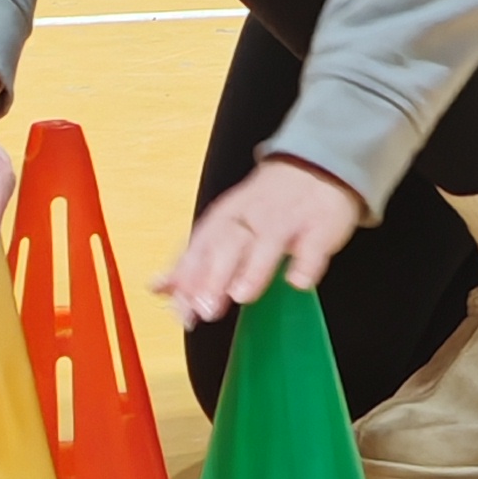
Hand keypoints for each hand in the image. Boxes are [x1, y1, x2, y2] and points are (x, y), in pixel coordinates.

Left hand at [156, 157, 362, 329]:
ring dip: (254, 269)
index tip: (181, 310)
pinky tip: (298, 282)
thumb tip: (158, 288)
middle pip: (230, 243)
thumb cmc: (264, 208)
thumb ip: (193, 262)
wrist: (314, 168)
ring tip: (242, 295)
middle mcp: (253, 217)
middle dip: (215, 275)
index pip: (201, 247)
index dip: (189, 278)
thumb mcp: (224, 229)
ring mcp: (287, 221)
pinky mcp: (320, 225)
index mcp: (226, 219)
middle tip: (206, 308)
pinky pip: (314, 244)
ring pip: (268, 241)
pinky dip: (306, 263)